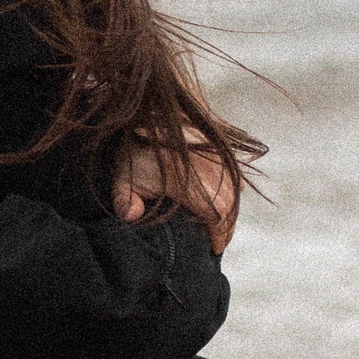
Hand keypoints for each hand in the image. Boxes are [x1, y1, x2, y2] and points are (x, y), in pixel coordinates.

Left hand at [112, 139, 236, 253]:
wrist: (148, 109)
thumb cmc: (134, 148)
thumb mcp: (123, 176)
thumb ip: (124, 199)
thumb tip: (129, 215)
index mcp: (190, 180)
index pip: (217, 214)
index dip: (219, 234)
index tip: (214, 249)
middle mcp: (210, 168)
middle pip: (230, 205)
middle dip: (227, 227)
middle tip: (219, 242)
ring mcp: (217, 156)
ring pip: (235, 190)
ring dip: (230, 210)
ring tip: (222, 227)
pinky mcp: (219, 147)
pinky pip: (234, 174)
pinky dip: (232, 191)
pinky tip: (225, 202)